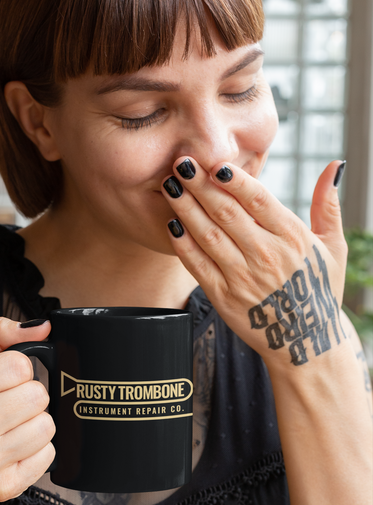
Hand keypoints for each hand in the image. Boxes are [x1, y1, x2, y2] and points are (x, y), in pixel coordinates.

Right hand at [0, 317, 54, 504]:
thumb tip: (43, 328)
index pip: (20, 365)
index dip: (17, 368)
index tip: (0, 380)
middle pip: (37, 395)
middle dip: (26, 395)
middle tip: (3, 404)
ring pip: (46, 426)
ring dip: (34, 422)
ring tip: (8, 426)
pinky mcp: (1, 487)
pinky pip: (48, 455)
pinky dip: (36, 449)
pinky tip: (11, 448)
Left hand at [162, 158, 348, 369]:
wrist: (306, 342)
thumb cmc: (319, 289)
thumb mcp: (333, 247)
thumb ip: (328, 205)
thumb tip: (335, 165)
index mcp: (293, 237)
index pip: (259, 200)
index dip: (235, 179)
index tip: (216, 162)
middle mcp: (267, 255)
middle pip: (227, 212)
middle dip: (200, 184)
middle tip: (181, 162)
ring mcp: (243, 277)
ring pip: (208, 235)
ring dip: (185, 208)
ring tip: (170, 185)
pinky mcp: (224, 297)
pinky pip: (198, 265)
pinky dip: (183, 244)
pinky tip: (172, 224)